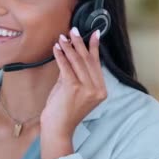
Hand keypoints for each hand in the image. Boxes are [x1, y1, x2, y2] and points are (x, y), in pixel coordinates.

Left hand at [39, 27, 106, 158]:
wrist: (58, 129)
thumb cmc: (63, 111)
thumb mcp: (72, 90)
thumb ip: (73, 73)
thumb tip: (70, 53)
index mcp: (101, 90)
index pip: (97, 64)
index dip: (94, 47)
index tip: (94, 33)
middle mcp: (97, 89)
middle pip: (88, 60)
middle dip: (80, 43)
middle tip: (74, 29)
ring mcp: (87, 90)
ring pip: (77, 62)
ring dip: (69, 47)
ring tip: (63, 36)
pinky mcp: (73, 89)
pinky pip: (66, 67)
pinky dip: (61, 56)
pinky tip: (57, 48)